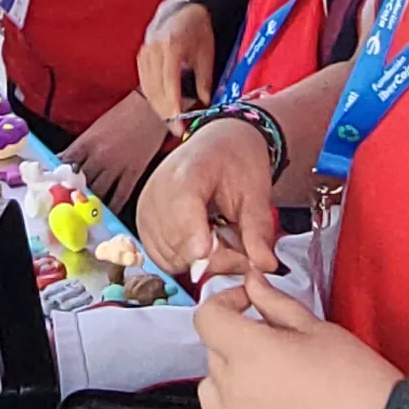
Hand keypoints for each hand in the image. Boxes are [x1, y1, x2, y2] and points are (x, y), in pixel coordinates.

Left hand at [59, 89, 170, 203]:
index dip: (59, 175)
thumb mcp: (97, 126)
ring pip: (98, 192)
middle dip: (74, 192)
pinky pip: (120, 195)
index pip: (66, 163)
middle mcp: (99, 157)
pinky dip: (113, 206)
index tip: (54, 185)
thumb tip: (67, 159)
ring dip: (91, 202)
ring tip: (85, 211)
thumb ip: (82, 144)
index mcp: (87, 142)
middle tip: (68, 203)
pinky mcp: (133, 173)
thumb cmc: (125, 112)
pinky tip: (108, 213)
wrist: (153, 108)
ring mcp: (116, 167)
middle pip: (80, 181)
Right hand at [133, 115, 283, 282]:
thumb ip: (258, 231)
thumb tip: (265, 264)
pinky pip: (162, 257)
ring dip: (199, 261)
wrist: (218, 143)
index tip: (205, 255)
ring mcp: (147, 208)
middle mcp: (159, 190)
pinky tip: (201, 243)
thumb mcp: (256, 193)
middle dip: (213, 258)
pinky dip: (184, 259)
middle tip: (240, 253)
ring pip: (170, 256)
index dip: (193, 236)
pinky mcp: (143, 223)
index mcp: (189, 172)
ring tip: (219, 241)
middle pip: (178, 240)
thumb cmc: (236, 162)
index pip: (183, 207)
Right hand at [137, 0, 219, 119]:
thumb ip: (204, 80)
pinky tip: (165, 108)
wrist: (183, 11)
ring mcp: (144, 53)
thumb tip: (205, 104)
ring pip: (148, 89)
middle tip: (178, 131)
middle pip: (155, 89)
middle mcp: (153, 49)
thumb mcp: (207, 54)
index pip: (169, 83)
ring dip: (159, 108)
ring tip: (173, 123)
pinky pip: (145, 83)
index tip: (179, 125)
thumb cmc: (199, 31)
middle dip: (166, 113)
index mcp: (171, 46)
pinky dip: (154, 98)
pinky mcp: (141, 57)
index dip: (172, 107)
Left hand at [192, 274, 398, 408]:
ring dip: (229, 381)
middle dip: (237, 340)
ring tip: (264, 381)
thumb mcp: (318, 329)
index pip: (208, 318)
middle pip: (213, 353)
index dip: (225, 303)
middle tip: (273, 342)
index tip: (246, 304)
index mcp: (248, 351)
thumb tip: (253, 285)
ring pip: (210, 394)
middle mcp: (233, 390)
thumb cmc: (357, 382)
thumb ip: (276, 304)